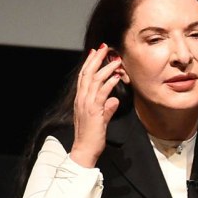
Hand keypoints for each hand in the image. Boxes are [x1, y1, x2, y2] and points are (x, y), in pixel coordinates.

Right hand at [71, 43, 121, 166]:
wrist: (84, 150)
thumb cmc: (92, 137)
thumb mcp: (100, 119)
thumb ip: (106, 108)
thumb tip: (114, 101)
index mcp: (80, 100)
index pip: (84, 77)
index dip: (89, 63)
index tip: (96, 52)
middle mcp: (81, 99)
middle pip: (87, 73)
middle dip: (96, 59)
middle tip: (104, 47)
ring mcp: (86, 104)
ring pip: (95, 80)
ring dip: (106, 68)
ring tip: (116, 60)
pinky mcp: (93, 111)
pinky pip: (102, 93)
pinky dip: (109, 83)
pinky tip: (117, 77)